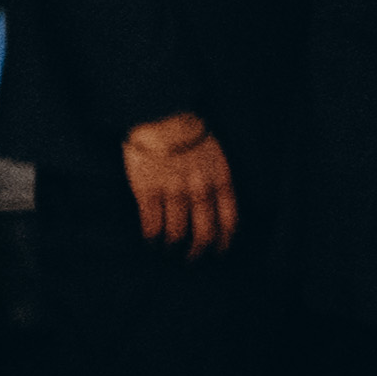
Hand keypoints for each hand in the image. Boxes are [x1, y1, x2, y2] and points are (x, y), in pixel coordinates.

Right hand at [120, 112, 236, 256]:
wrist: (160, 115)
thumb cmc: (189, 136)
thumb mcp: (216, 157)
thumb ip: (218, 184)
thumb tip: (217, 213)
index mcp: (220, 180)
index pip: (229, 221)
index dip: (224, 242)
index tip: (218, 252)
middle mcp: (199, 189)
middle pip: (204, 233)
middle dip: (198, 252)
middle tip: (191, 260)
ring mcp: (173, 191)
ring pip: (177, 234)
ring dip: (172, 248)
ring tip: (167, 251)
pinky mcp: (148, 191)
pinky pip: (152, 225)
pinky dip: (152, 239)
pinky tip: (150, 242)